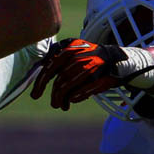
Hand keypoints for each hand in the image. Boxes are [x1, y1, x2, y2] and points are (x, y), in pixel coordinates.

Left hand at [30, 39, 153, 110]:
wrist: (118, 59)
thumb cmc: (90, 59)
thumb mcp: (73, 54)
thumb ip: (58, 62)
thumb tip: (39, 80)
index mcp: (70, 47)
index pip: (50, 67)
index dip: (40, 83)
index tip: (35, 95)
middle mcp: (79, 54)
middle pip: (59, 80)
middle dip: (54, 95)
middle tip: (54, 104)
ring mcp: (91, 65)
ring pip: (69, 86)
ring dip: (63, 99)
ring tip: (61, 105)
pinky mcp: (101, 77)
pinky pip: (83, 91)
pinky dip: (75, 97)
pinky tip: (72, 100)